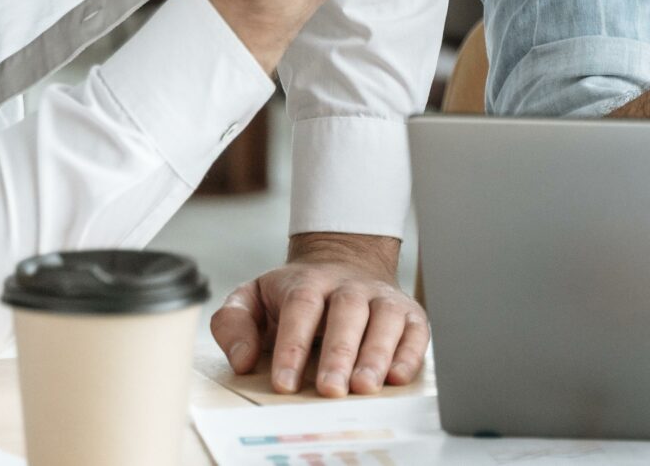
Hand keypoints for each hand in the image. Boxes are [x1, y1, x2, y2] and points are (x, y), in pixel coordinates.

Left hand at [211, 234, 429, 396]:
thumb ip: (234, 323)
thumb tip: (243, 360)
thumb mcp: (253, 297)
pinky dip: (410, 352)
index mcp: (308, 282)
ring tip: (364, 387)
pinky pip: (416, 330)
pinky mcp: (409, 313)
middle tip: (330, 390)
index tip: (284, 383)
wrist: (346, 260)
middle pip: (347, 312)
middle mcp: (349, 286)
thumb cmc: (296, 293)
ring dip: (376, 353)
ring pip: (384, 319)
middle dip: (340, 353)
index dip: (292, 346)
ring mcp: (382, 298)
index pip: (301, 307)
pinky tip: (397, 375)